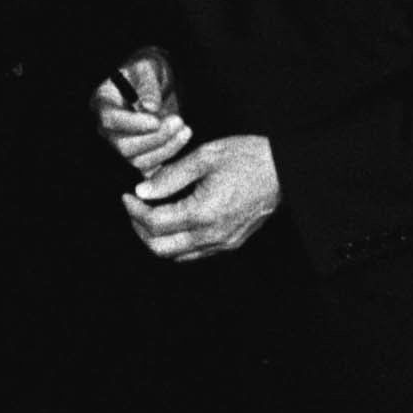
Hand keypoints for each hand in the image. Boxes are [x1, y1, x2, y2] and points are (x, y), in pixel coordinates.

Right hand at [91, 49, 191, 174]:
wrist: (157, 82)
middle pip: (123, 146)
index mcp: (103, 103)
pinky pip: (150, 168)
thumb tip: (149, 107)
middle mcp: (108, 129)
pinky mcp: (139, 155)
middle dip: (154, 138)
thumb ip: (148, 85)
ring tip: (185, 129)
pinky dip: (167, 158)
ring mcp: (122, 144)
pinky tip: (182, 140)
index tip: (156, 120)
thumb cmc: (149, 70)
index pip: (110, 120)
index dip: (132, 124)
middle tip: (179, 122)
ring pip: (138, 160)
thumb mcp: (148, 67)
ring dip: (166, 148)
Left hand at [124, 132, 279, 260]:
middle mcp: (213, 236)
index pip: (155, 224)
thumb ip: (170, 175)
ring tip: (152, 213)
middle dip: (141, 229)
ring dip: (159, 238)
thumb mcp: (205, 156)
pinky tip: (176, 219)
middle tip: (135, 208)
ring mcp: (224, 243)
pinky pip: (197, 252)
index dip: (134, 211)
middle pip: (161, 249)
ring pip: (178, 255)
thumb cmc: (249, 157)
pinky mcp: (233, 242)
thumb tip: (142, 191)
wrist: (286, 168)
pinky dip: (179, 241)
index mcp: (203, 214)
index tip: (127, 196)